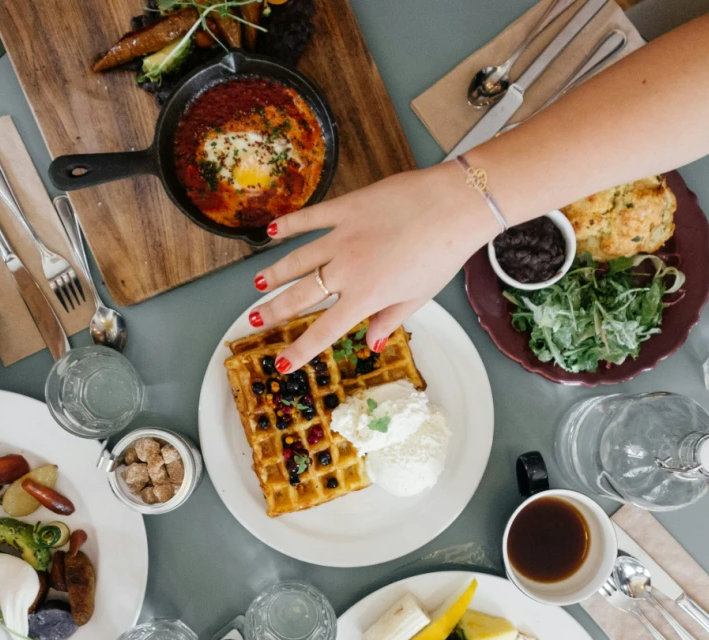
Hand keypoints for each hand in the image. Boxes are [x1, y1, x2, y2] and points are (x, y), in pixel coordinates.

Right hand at [249, 164, 499, 370]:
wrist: (454, 206)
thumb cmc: (443, 254)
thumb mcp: (419, 296)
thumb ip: (390, 319)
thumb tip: (372, 344)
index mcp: (366, 296)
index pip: (324, 330)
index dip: (300, 350)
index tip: (281, 364)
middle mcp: (346, 270)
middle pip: (300, 295)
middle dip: (274, 311)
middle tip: (255, 320)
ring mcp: (342, 237)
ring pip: (297, 259)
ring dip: (274, 273)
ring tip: (257, 284)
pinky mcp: (346, 208)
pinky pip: (310, 218)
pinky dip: (289, 225)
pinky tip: (272, 231)